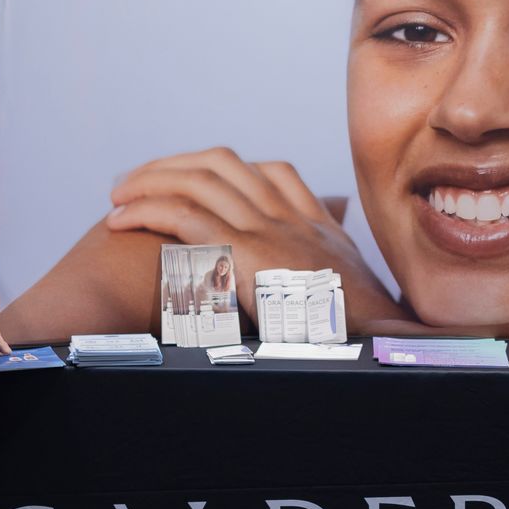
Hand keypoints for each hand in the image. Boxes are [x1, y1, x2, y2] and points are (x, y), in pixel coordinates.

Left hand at [105, 148, 400, 322]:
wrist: (389, 344)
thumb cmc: (369, 339)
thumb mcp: (355, 307)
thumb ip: (331, 294)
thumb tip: (321, 309)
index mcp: (319, 230)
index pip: (273, 173)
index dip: (225, 170)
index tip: (191, 180)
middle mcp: (294, 219)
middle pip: (225, 164)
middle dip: (176, 165)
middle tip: (137, 181)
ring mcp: (272, 231)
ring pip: (199, 180)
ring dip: (150, 180)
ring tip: (118, 196)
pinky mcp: (250, 254)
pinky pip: (185, 216)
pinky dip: (146, 210)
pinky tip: (121, 220)